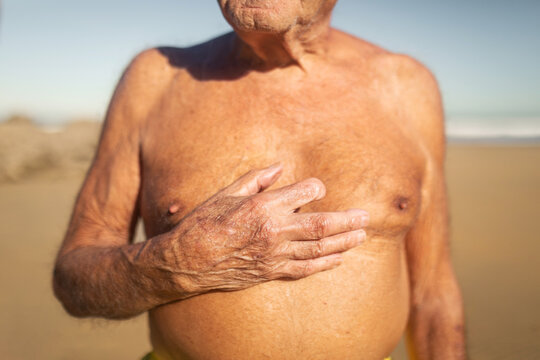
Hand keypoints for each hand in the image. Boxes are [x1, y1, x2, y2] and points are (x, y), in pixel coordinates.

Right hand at [157, 163, 368, 294]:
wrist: (188, 261)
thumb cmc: (205, 222)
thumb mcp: (227, 193)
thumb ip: (257, 179)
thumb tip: (281, 167)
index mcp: (264, 206)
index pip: (305, 193)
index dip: (316, 188)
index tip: (318, 189)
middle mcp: (274, 231)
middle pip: (321, 225)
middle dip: (347, 220)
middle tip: (365, 217)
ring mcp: (274, 254)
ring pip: (318, 249)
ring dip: (343, 242)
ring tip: (361, 236)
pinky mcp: (271, 272)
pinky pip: (304, 269)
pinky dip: (324, 264)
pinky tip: (338, 259)